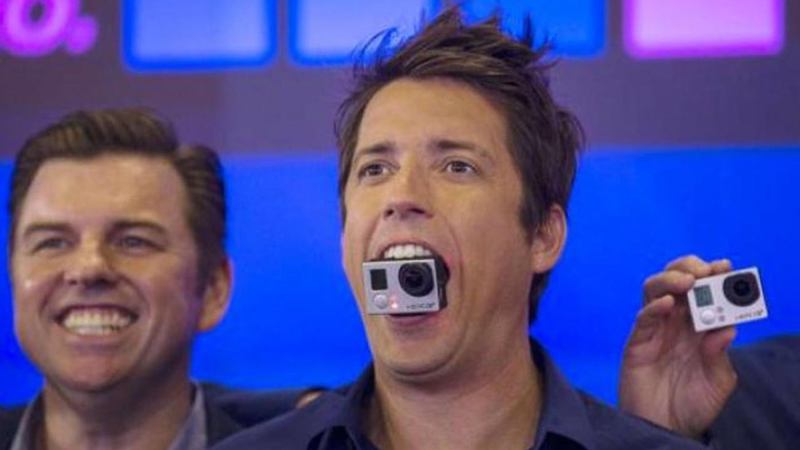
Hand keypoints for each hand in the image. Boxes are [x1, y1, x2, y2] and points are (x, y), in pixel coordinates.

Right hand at [619, 255, 737, 438]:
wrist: (665, 427)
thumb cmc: (692, 404)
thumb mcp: (718, 383)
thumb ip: (720, 357)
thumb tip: (726, 330)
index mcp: (700, 328)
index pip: (706, 292)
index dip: (714, 276)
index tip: (724, 265)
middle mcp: (677, 323)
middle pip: (677, 281)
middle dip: (690, 268)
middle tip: (703, 270)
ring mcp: (655, 330)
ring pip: (655, 290)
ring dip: (670, 279)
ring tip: (686, 281)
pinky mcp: (637, 342)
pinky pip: (643, 318)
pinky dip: (653, 307)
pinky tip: (667, 305)